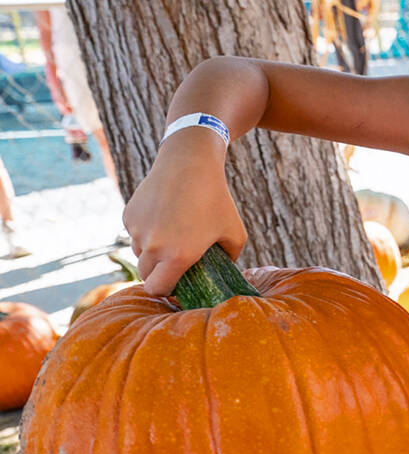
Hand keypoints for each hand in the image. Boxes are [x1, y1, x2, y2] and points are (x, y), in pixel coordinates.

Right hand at [122, 131, 245, 297]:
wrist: (189, 162)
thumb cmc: (217, 199)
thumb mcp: (235, 233)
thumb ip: (231, 259)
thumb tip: (225, 272)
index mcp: (177, 256)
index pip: (157, 290)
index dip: (167, 291)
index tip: (177, 286)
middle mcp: (152, 246)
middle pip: (147, 275)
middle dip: (159, 274)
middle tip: (176, 266)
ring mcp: (137, 229)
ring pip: (139, 253)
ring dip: (152, 253)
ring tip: (173, 238)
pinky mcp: (128, 215)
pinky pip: (135, 234)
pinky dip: (146, 233)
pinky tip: (164, 219)